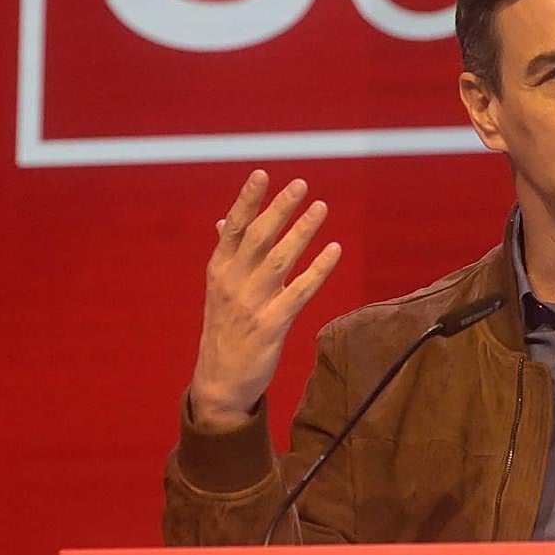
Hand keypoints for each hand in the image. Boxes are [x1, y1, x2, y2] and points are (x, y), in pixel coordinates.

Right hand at [189, 170, 341, 432]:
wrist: (219, 381)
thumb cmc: (224, 328)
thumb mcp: (219, 289)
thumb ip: (227, 254)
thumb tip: (225, 221)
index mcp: (219, 270)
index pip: (234, 228)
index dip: (248, 200)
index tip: (262, 174)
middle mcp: (232, 283)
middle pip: (258, 238)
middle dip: (280, 209)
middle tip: (301, 184)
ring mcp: (251, 304)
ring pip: (280, 260)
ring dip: (302, 232)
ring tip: (321, 208)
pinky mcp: (271, 325)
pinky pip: (300, 292)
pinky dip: (318, 269)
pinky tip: (335, 250)